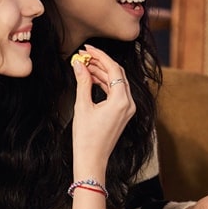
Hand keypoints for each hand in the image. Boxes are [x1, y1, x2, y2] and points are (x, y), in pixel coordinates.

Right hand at [71, 45, 135, 177]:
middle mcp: (129, 103)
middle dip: (100, 62)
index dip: (100, 55)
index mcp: (122, 100)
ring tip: (84, 66)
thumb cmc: (87, 138)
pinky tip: (92, 78)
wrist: (92, 160)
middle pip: (117, 74)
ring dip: (101, 72)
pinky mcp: (123, 114)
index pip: (114, 69)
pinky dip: (105, 83)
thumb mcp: (83, 106)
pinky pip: (116, 92)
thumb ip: (83, 81)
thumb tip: (79, 64)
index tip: (87, 48)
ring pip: (116, 82)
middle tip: (84, 55)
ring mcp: (127, 109)